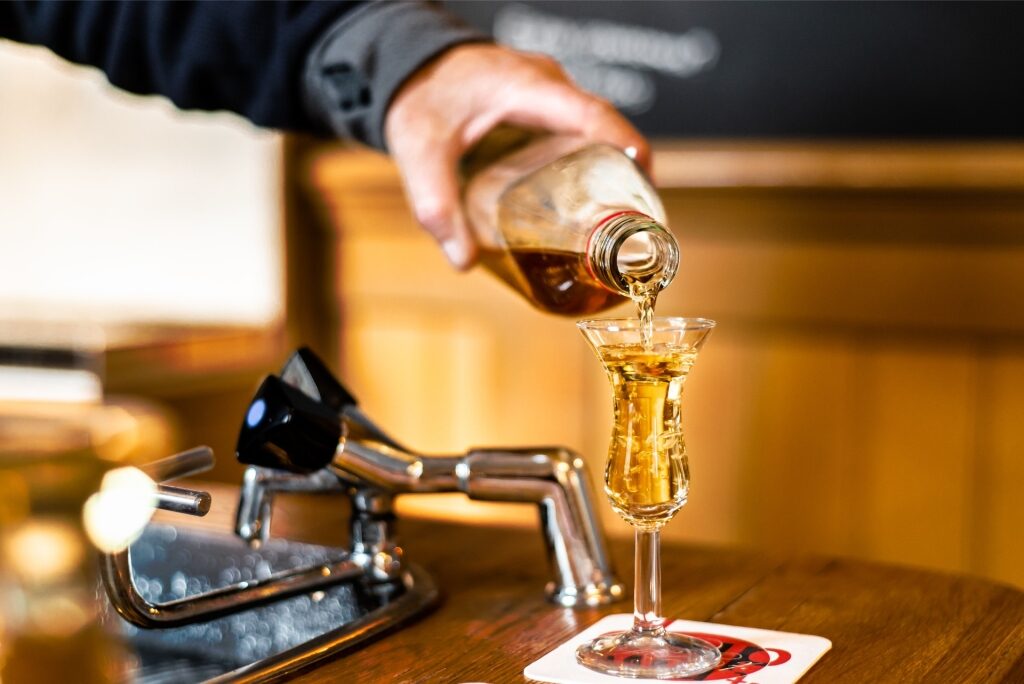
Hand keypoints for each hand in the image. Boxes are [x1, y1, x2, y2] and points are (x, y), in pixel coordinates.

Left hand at [383, 43, 649, 270]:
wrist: (408, 63)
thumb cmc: (418, 95)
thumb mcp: (420, 150)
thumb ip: (437, 205)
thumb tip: (464, 261)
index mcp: (529, 88)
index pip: (595, 117)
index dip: (628, 150)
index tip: (645, 191)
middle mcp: (548, 86)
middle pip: (605, 128)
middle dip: (624, 174)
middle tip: (630, 225)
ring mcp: (547, 93)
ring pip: (593, 130)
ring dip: (608, 169)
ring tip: (612, 220)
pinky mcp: (541, 104)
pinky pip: (576, 130)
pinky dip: (587, 161)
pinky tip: (581, 199)